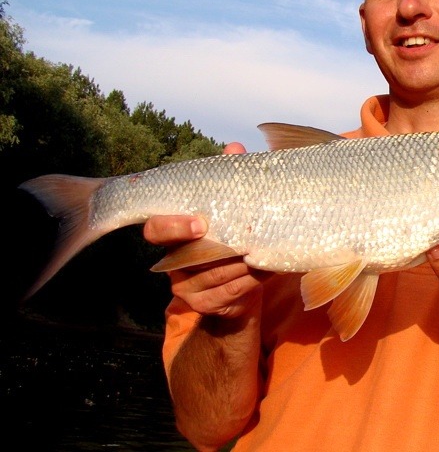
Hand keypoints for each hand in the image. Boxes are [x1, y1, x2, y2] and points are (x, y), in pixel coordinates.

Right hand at [143, 141, 265, 318]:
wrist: (241, 284)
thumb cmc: (232, 236)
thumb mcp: (230, 207)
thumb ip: (230, 180)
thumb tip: (234, 147)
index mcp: (171, 234)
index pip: (156, 229)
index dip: (174, 227)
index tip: (200, 223)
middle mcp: (173, 261)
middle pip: (187, 256)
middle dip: (218, 248)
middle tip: (242, 240)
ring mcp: (187, 287)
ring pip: (216, 272)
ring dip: (245, 260)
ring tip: (266, 247)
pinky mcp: (205, 304)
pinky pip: (232, 290)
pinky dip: (254, 277)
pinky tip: (270, 265)